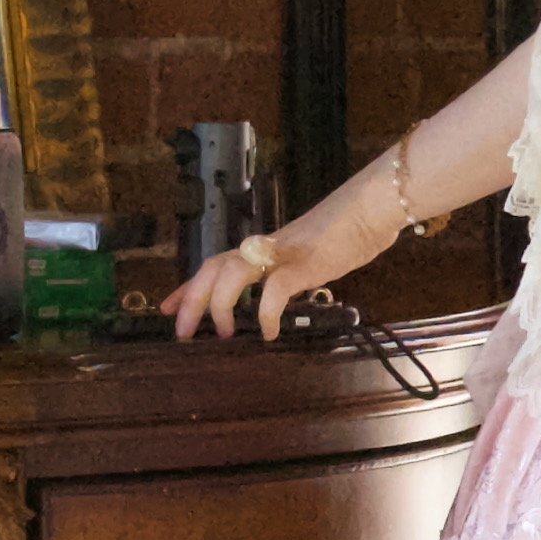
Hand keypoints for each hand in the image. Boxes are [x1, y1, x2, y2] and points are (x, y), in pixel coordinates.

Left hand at [166, 202, 365, 341]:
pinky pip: (275, 288)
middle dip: (192, 298)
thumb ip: (291, 273)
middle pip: (214, 267)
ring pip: (233, 273)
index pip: (216, 264)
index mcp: (264, 248)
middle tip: (180, 330)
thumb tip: (281, 294)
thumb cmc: (347, 231)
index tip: (168, 308)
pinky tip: (269, 333)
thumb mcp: (310, 256)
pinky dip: (265, 313)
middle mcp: (266, 249)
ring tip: (222, 333)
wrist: (373, 206)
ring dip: (220, 304)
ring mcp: (283, 254)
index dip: (189, 286)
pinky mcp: (305, 262)